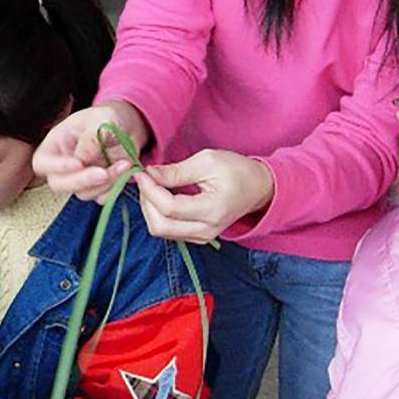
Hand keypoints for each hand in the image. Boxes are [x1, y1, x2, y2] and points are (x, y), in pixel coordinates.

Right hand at [33, 101, 148, 201]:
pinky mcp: (97, 187)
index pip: (41, 163)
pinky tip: (125, 169)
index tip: (78, 163)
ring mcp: (80, 178)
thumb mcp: (100, 118)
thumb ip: (91, 137)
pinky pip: (102, 197)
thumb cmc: (107, 117)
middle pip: (59, 184)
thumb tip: (82, 159)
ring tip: (123, 164)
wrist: (127, 126)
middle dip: (82, 181)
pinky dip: (115, 188)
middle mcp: (64, 165)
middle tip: (103, 173)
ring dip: (105, 184)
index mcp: (55, 144)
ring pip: (83, 193)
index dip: (56, 167)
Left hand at [133, 150, 273, 243]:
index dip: (149, 190)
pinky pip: (168, 231)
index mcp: (212, 210)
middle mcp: (206, 230)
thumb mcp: (207, 161)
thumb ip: (176, 171)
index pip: (169, 208)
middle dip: (146, 201)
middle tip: (145, 179)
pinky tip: (160, 196)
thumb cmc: (236, 170)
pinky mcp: (197, 237)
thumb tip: (148, 174)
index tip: (140, 173)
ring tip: (152, 186)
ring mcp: (202, 237)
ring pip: (161, 230)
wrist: (257, 188)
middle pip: (160, 225)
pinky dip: (158, 214)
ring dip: (149, 208)